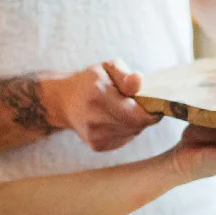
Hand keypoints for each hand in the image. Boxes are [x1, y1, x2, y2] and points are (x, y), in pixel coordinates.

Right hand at [44, 59, 158, 151]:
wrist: (64, 101)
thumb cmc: (90, 81)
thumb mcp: (107, 68)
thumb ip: (125, 75)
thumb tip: (139, 81)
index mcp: (99, 96)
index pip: (138, 115)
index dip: (151, 109)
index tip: (150, 100)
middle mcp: (96, 119)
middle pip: (138, 125)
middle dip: (142, 115)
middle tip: (135, 103)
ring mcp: (95, 136)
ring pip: (133, 133)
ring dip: (134, 123)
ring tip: (122, 109)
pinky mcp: (97, 146)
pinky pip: (124, 140)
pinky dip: (125, 130)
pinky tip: (114, 120)